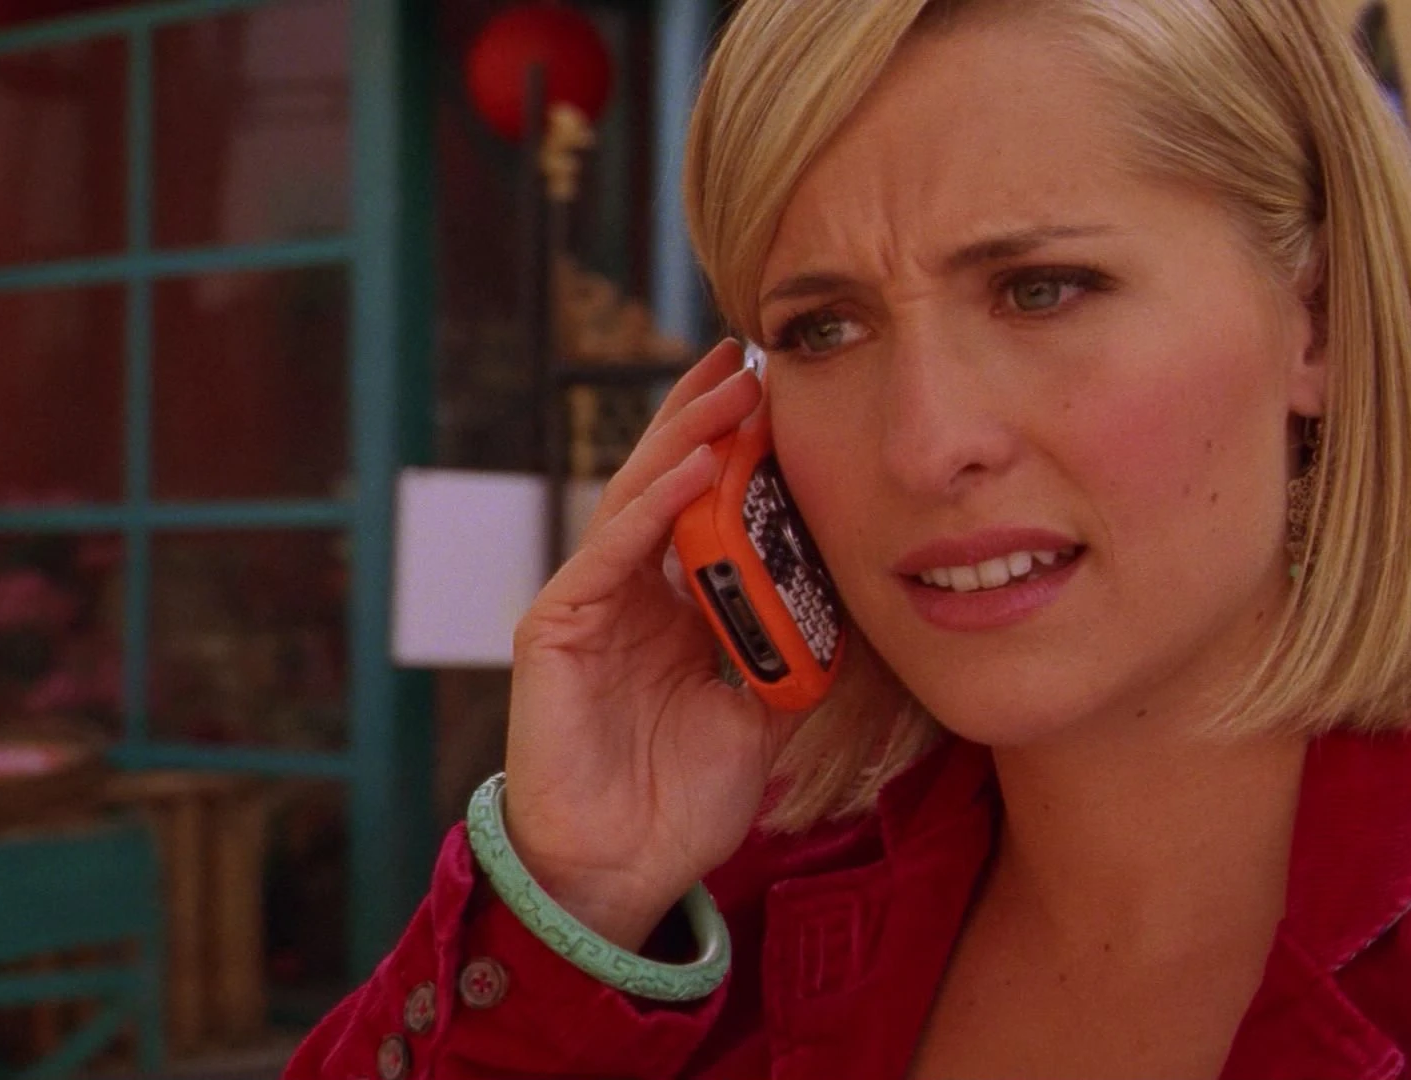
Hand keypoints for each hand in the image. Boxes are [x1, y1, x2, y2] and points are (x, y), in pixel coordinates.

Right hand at [503, 340, 805, 949]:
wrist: (622, 871)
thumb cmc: (682, 798)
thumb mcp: (764, 716)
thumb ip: (794, 657)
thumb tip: (852, 611)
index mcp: (670, 605)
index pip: (703, 506)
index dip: (735, 450)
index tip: (781, 396)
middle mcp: (626, 591)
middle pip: (665, 481)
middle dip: (707, 416)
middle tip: (752, 355)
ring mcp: (588, 603)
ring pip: (636, 500)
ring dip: (684, 440)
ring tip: (729, 389)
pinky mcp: (558, 628)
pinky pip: (610, 555)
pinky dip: (652, 511)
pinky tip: (692, 470)